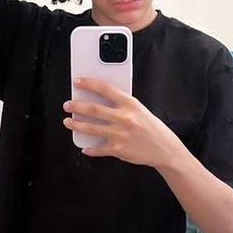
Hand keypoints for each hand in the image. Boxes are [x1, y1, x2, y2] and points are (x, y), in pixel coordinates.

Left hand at [63, 78, 179, 168]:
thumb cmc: (150, 127)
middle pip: (93, 109)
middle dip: (76, 106)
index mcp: (130, 104)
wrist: (164, 148)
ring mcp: (120, 135)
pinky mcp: (118, 150)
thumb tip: (98, 101)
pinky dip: (89, 149)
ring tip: (68, 122)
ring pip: (91, 129)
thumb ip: (121, 105)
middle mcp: (124, 118)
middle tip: (67, 105)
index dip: (89, 84)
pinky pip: (98, 149)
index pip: (105, 89)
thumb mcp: (139, 110)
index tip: (77, 82)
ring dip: (76, 125)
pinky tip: (84, 147)